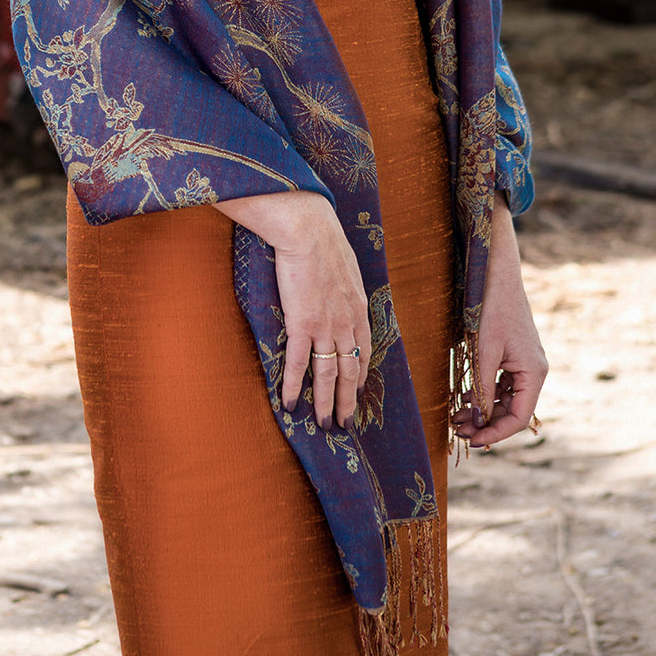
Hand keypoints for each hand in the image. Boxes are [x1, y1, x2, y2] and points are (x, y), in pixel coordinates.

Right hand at [214, 190, 371, 428]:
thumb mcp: (346, 267)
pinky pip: (299, 363)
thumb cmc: (324, 241)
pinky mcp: (302, 323)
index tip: (356, 392)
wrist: (309, 230)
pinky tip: (291, 404)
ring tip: (324, 425)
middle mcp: (347, 323)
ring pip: (328, 374)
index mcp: (358, 309)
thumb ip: (344, 287)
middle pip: (349, 370)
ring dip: (326, 402)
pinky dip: (295, 386)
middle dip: (347, 400)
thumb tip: (340, 291)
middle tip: (345, 423)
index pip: (364, 351)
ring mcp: (326, 325)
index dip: (360, 375)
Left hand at [452, 194, 546, 448]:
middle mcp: (534, 371)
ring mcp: (525, 364)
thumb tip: (478, 420)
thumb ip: (483, 388)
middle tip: (457, 429)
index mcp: (534, 373)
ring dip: (483, 411)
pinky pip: (502, 385)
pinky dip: (485, 394)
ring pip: (506, 400)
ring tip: (456, 417)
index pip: (519, 418)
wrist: (495, 274)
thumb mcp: (485, 352)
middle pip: (513, 412)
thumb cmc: (492, 309)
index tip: (472, 441)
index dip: (496, 434)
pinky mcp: (515, 356)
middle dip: (486, 424)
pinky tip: (465, 398)